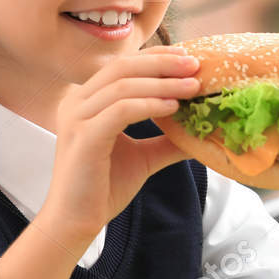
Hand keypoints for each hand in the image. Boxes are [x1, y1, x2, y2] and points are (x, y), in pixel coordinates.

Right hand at [36, 46, 202, 245]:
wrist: (76, 221)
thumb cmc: (104, 188)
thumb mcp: (144, 156)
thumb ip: (167, 140)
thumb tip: (202, 132)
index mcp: (86, 100)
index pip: (122, 65)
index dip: (156, 57)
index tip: (188, 58)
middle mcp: (77, 102)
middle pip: (122, 67)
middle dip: (163, 63)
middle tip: (196, 66)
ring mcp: (77, 118)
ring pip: (124, 86)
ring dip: (163, 83)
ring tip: (193, 87)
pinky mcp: (84, 137)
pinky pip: (121, 110)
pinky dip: (150, 105)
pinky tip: (173, 108)